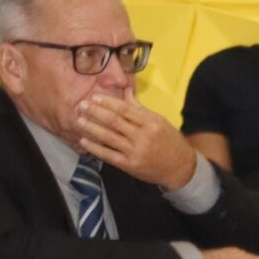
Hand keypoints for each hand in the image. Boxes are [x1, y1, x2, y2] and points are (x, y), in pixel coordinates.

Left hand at [77, 95, 198, 188]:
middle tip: (81, 105)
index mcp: (151, 122)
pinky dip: (95, 148)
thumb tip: (126, 90)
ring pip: (109, 137)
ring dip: (91, 128)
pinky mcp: (129, 165)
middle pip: (114, 121)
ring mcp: (135, 151)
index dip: (108, 102)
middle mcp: (143, 136)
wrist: (180, 167)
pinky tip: (83, 141)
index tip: (94, 97)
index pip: (125, 109)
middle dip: (95, 112)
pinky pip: (108, 155)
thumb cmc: (170, 141)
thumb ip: (140, 108)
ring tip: (78, 120)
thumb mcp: (159, 121)